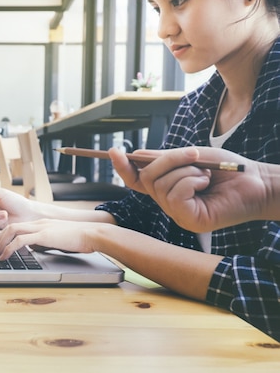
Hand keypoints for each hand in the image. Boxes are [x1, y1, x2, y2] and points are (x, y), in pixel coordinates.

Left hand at [0, 218, 100, 260]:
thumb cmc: (79, 239)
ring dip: (0, 243)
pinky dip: (10, 248)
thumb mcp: (57, 240)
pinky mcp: (44, 235)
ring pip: (11, 231)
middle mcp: (38, 223)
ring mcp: (40, 227)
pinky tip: (5, 256)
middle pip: (9, 227)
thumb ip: (44, 243)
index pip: (15, 226)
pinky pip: (21, 240)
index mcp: (40, 224)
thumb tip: (34, 250)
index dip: (3, 236)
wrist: (93, 234)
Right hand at [110, 146, 266, 231]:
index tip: (114, 152)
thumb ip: (164, 159)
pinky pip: (174, 195)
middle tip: (194, 155)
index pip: (137, 180)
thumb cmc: (228, 169)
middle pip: (147, 177)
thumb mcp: (191, 157)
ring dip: (186, 171)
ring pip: (161, 184)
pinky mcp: (188, 220)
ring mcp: (177, 213)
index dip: (124, 167)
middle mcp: (168, 202)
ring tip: (206, 174)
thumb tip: (135, 155)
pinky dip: (191, 182)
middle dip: (169, 160)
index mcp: (167, 188)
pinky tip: (206, 184)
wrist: (257, 181)